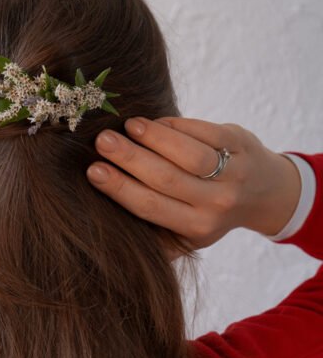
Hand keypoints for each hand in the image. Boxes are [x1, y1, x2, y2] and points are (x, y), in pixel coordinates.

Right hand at [86, 116, 301, 257]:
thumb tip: (101, 224)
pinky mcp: (239, 143)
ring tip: (126, 126)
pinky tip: (151, 122)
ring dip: (153, 138)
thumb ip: (154, 235)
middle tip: (101, 142)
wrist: (264, 193)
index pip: (151, 207)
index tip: (93, 171)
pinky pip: (203, 132)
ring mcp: (232, 173)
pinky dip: (174, 126)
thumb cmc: (209, 211)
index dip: (121, 189)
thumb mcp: (187, 235)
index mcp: (196, 229)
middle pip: (166, 179)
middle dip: (130, 159)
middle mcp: (216, 205)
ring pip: (188, 154)